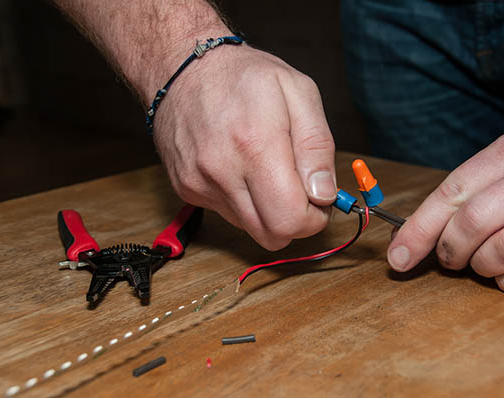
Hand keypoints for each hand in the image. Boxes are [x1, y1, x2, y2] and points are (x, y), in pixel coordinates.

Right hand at [152, 45, 336, 249]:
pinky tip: (241, 167)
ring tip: (266, 169)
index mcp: (255, 144)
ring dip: (268, 210)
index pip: (290, 219)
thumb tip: (323, 193)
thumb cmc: (243, 75)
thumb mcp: (299, 91)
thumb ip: (317, 147)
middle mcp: (222, 171)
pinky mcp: (186, 189)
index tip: (318, 198)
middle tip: (298, 189)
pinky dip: (244, 200)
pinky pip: (229, 214)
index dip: (314, 218)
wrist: (181, 68)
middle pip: (272, 236)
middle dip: (294, 221)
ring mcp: (200, 184)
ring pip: (251, 228)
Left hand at [387, 127, 503, 293]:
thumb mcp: (493, 172)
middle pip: (476, 222)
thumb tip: (403, 247)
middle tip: (449, 257)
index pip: (453, 192)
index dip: (420, 229)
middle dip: (451, 249)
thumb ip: (451, 202)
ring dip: (480, 266)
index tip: (398, 256)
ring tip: (480, 260)